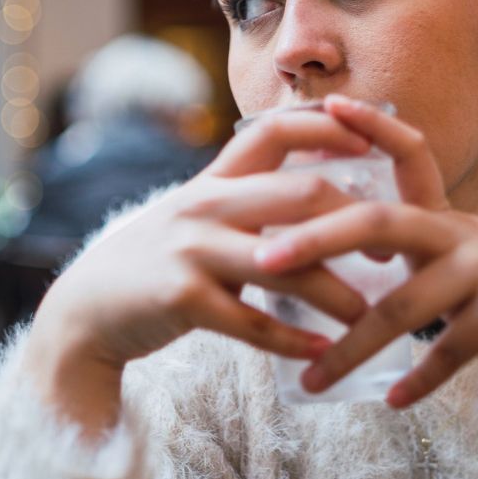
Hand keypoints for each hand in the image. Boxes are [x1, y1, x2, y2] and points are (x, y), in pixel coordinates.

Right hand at [25, 108, 373, 430]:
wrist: (86, 311)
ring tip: (370, 317)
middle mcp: (204, 205)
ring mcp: (191, 250)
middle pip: (299, 193)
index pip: (273, 130)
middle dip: (355, 222)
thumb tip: (320, 195)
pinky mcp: (181, 299)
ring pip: (286, 263)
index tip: (374, 143)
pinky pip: (251, 321)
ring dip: (337, 293)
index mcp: (212, 180)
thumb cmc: (156, 265)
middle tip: (391, 252)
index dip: (326, 127)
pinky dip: (291, 340)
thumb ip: (247, 203)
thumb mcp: (197, 218)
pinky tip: (321, 352)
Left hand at [254, 95, 477, 409]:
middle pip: (379, 223)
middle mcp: (456, 231)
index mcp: (439, 213)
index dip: (374, 125)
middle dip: (318, 239)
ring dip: (353, 347)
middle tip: (264, 259)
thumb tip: (328, 235)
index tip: (331, 105)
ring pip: (404, 305)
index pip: (409, 153)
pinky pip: (453, 347)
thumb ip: (404, 241)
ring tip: (313, 382)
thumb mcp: (454, 247)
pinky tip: (392, 399)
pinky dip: (422, 376)